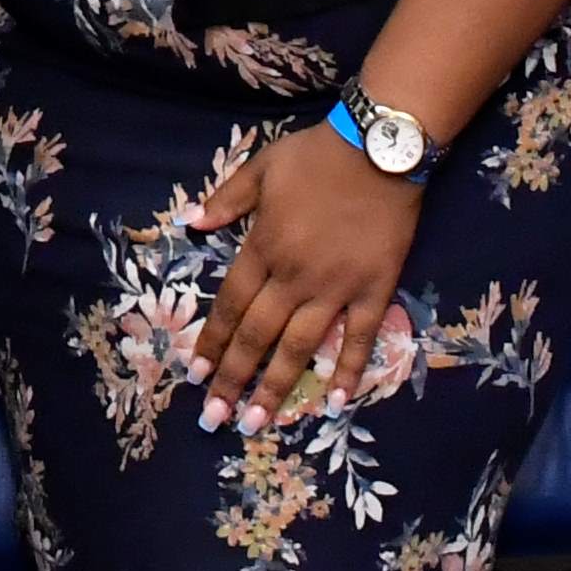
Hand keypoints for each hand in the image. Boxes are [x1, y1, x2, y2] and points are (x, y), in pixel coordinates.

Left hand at [183, 127, 425, 428]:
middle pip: (257, 335)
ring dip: (276, 387)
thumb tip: (190, 222)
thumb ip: (226, 199)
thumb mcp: (262, 167)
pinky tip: (334, 402)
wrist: (380, 147)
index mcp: (264, 247)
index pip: (230, 305)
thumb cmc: (317, 155)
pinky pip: (360, 337)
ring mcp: (336, 287)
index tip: (195, 376)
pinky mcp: (375, 289)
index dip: (212, 343)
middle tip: (215, 418)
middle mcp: (294, 276)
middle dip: (233, 379)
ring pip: (300, 346)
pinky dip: (348, 370)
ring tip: (257, 423)